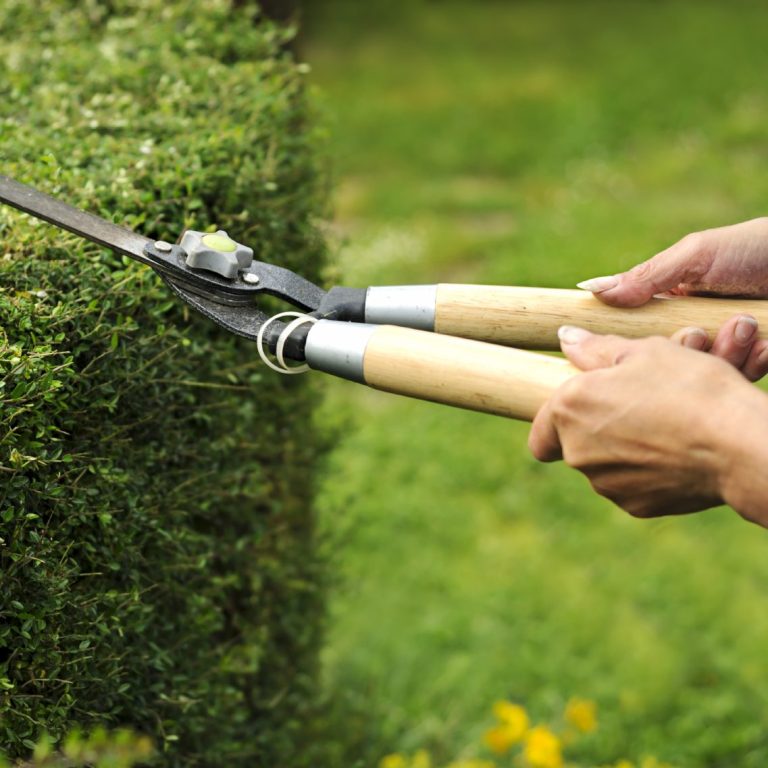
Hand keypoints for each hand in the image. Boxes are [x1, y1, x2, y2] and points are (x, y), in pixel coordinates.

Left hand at [528, 326, 767, 523]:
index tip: (582, 414)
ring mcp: (605, 484)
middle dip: (600, 429)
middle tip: (639, 408)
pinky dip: (647, 472)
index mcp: (568, 410)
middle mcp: (577, 452)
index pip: (540, 432)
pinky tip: (676, 453)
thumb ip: (596, 348)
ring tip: (665, 427)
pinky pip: (633, 485)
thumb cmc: (690, 389)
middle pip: (575, 445)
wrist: (738, 444)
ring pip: (605, 465)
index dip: (556, 423)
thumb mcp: (645, 351)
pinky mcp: (636, 506)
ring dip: (624, 448)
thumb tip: (565, 337)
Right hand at [577, 218, 767, 378]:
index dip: (632, 344)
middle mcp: (695, 328)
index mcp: (672, 303)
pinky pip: (741, 378)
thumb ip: (647, 276)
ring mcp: (725, 347)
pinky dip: (754, 362)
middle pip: (668, 360)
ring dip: (726, 353)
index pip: (638, 333)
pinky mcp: (754, 361)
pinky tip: (766, 343)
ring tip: (747, 326)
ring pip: (704, 373)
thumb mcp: (697, 255)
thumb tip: (590, 290)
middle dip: (685, 351)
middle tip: (698, 333)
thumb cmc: (757, 247)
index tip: (626, 351)